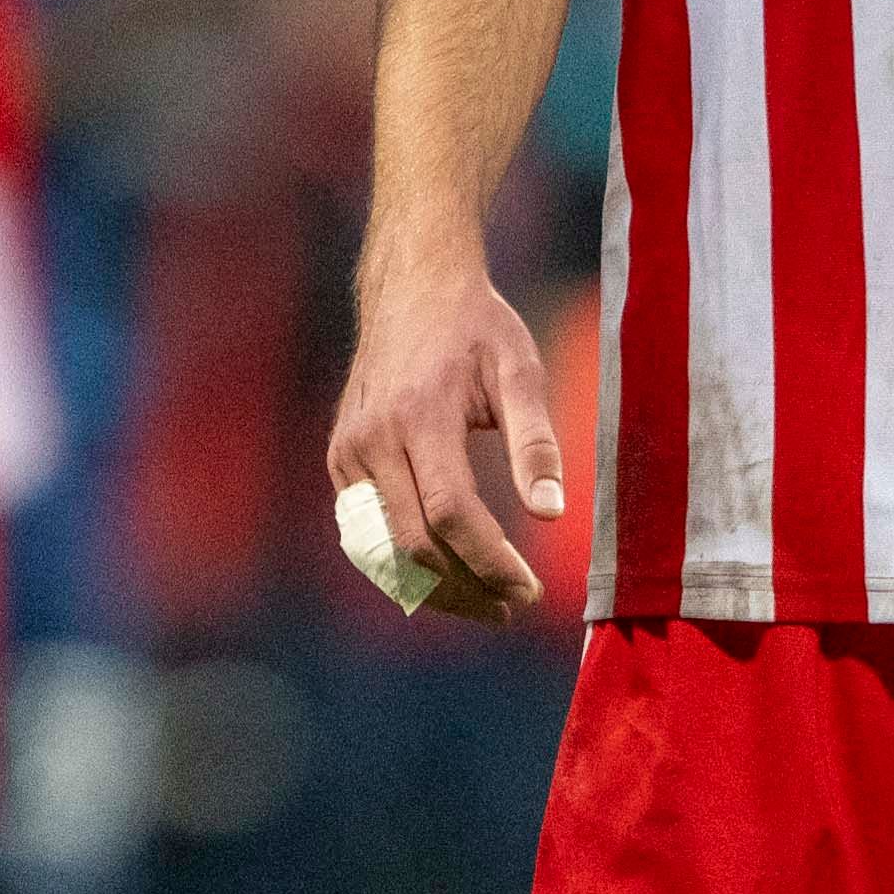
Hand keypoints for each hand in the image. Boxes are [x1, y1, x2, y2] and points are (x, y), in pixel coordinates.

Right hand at [326, 264, 563, 622]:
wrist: (410, 289)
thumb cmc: (475, 329)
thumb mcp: (519, 371)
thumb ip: (536, 442)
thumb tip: (554, 512)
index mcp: (419, 415)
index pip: (450, 513)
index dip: (490, 562)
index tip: (529, 589)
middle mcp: (372, 439)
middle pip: (413, 544)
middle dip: (467, 587)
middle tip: (514, 604)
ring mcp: (348, 453)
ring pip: (383, 550)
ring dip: (434, 589)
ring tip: (485, 602)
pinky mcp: (339, 460)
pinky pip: (366, 533)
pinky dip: (403, 566)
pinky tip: (445, 576)